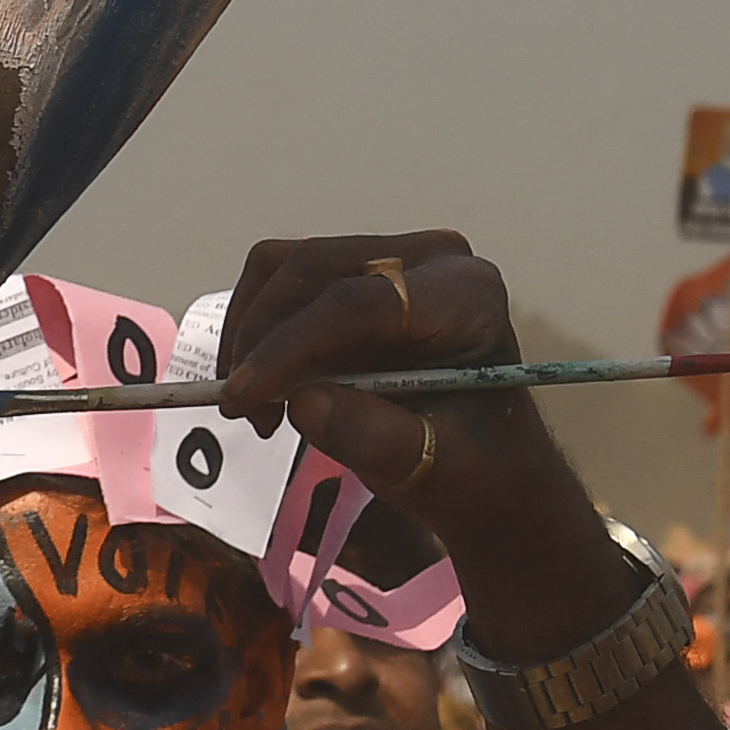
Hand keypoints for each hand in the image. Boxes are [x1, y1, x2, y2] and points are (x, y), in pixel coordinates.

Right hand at [215, 232, 650, 663]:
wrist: (488, 466)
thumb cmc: (473, 470)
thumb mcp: (434, 470)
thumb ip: (375, 438)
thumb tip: (304, 402)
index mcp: (466, 298)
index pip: (363, 301)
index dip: (294, 345)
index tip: (244, 396)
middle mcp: (429, 259)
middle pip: (315, 268)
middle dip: (263, 337)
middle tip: (241, 409)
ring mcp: (390, 258)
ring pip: (286, 266)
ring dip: (252, 333)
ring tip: (254, 406)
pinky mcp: (354, 271)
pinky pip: (281, 280)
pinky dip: (257, 331)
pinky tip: (266, 388)